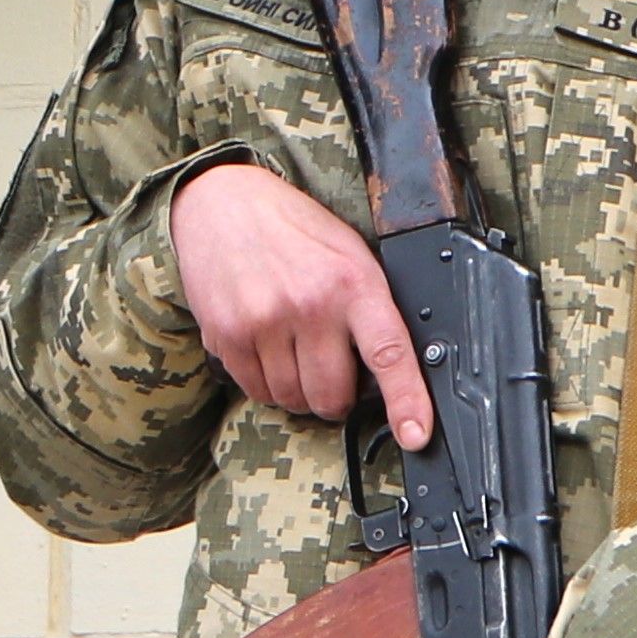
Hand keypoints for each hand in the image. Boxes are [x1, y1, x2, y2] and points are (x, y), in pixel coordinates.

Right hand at [165, 161, 431, 449]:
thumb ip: (369, 308)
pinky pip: (256, 391)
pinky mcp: (226, 335)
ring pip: (292, 399)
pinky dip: (266, 383)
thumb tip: (389, 374)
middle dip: (336, 398)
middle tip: (332, 371)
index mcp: (352, 282)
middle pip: (332, 396)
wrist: (221, 202)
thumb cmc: (293, 230)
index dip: (406, 401)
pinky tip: (266, 349)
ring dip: (298, 390)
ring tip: (294, 351)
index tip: (415, 435)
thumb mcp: (349, 254)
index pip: (389, 353)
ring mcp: (264, 322)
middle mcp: (309, 304)